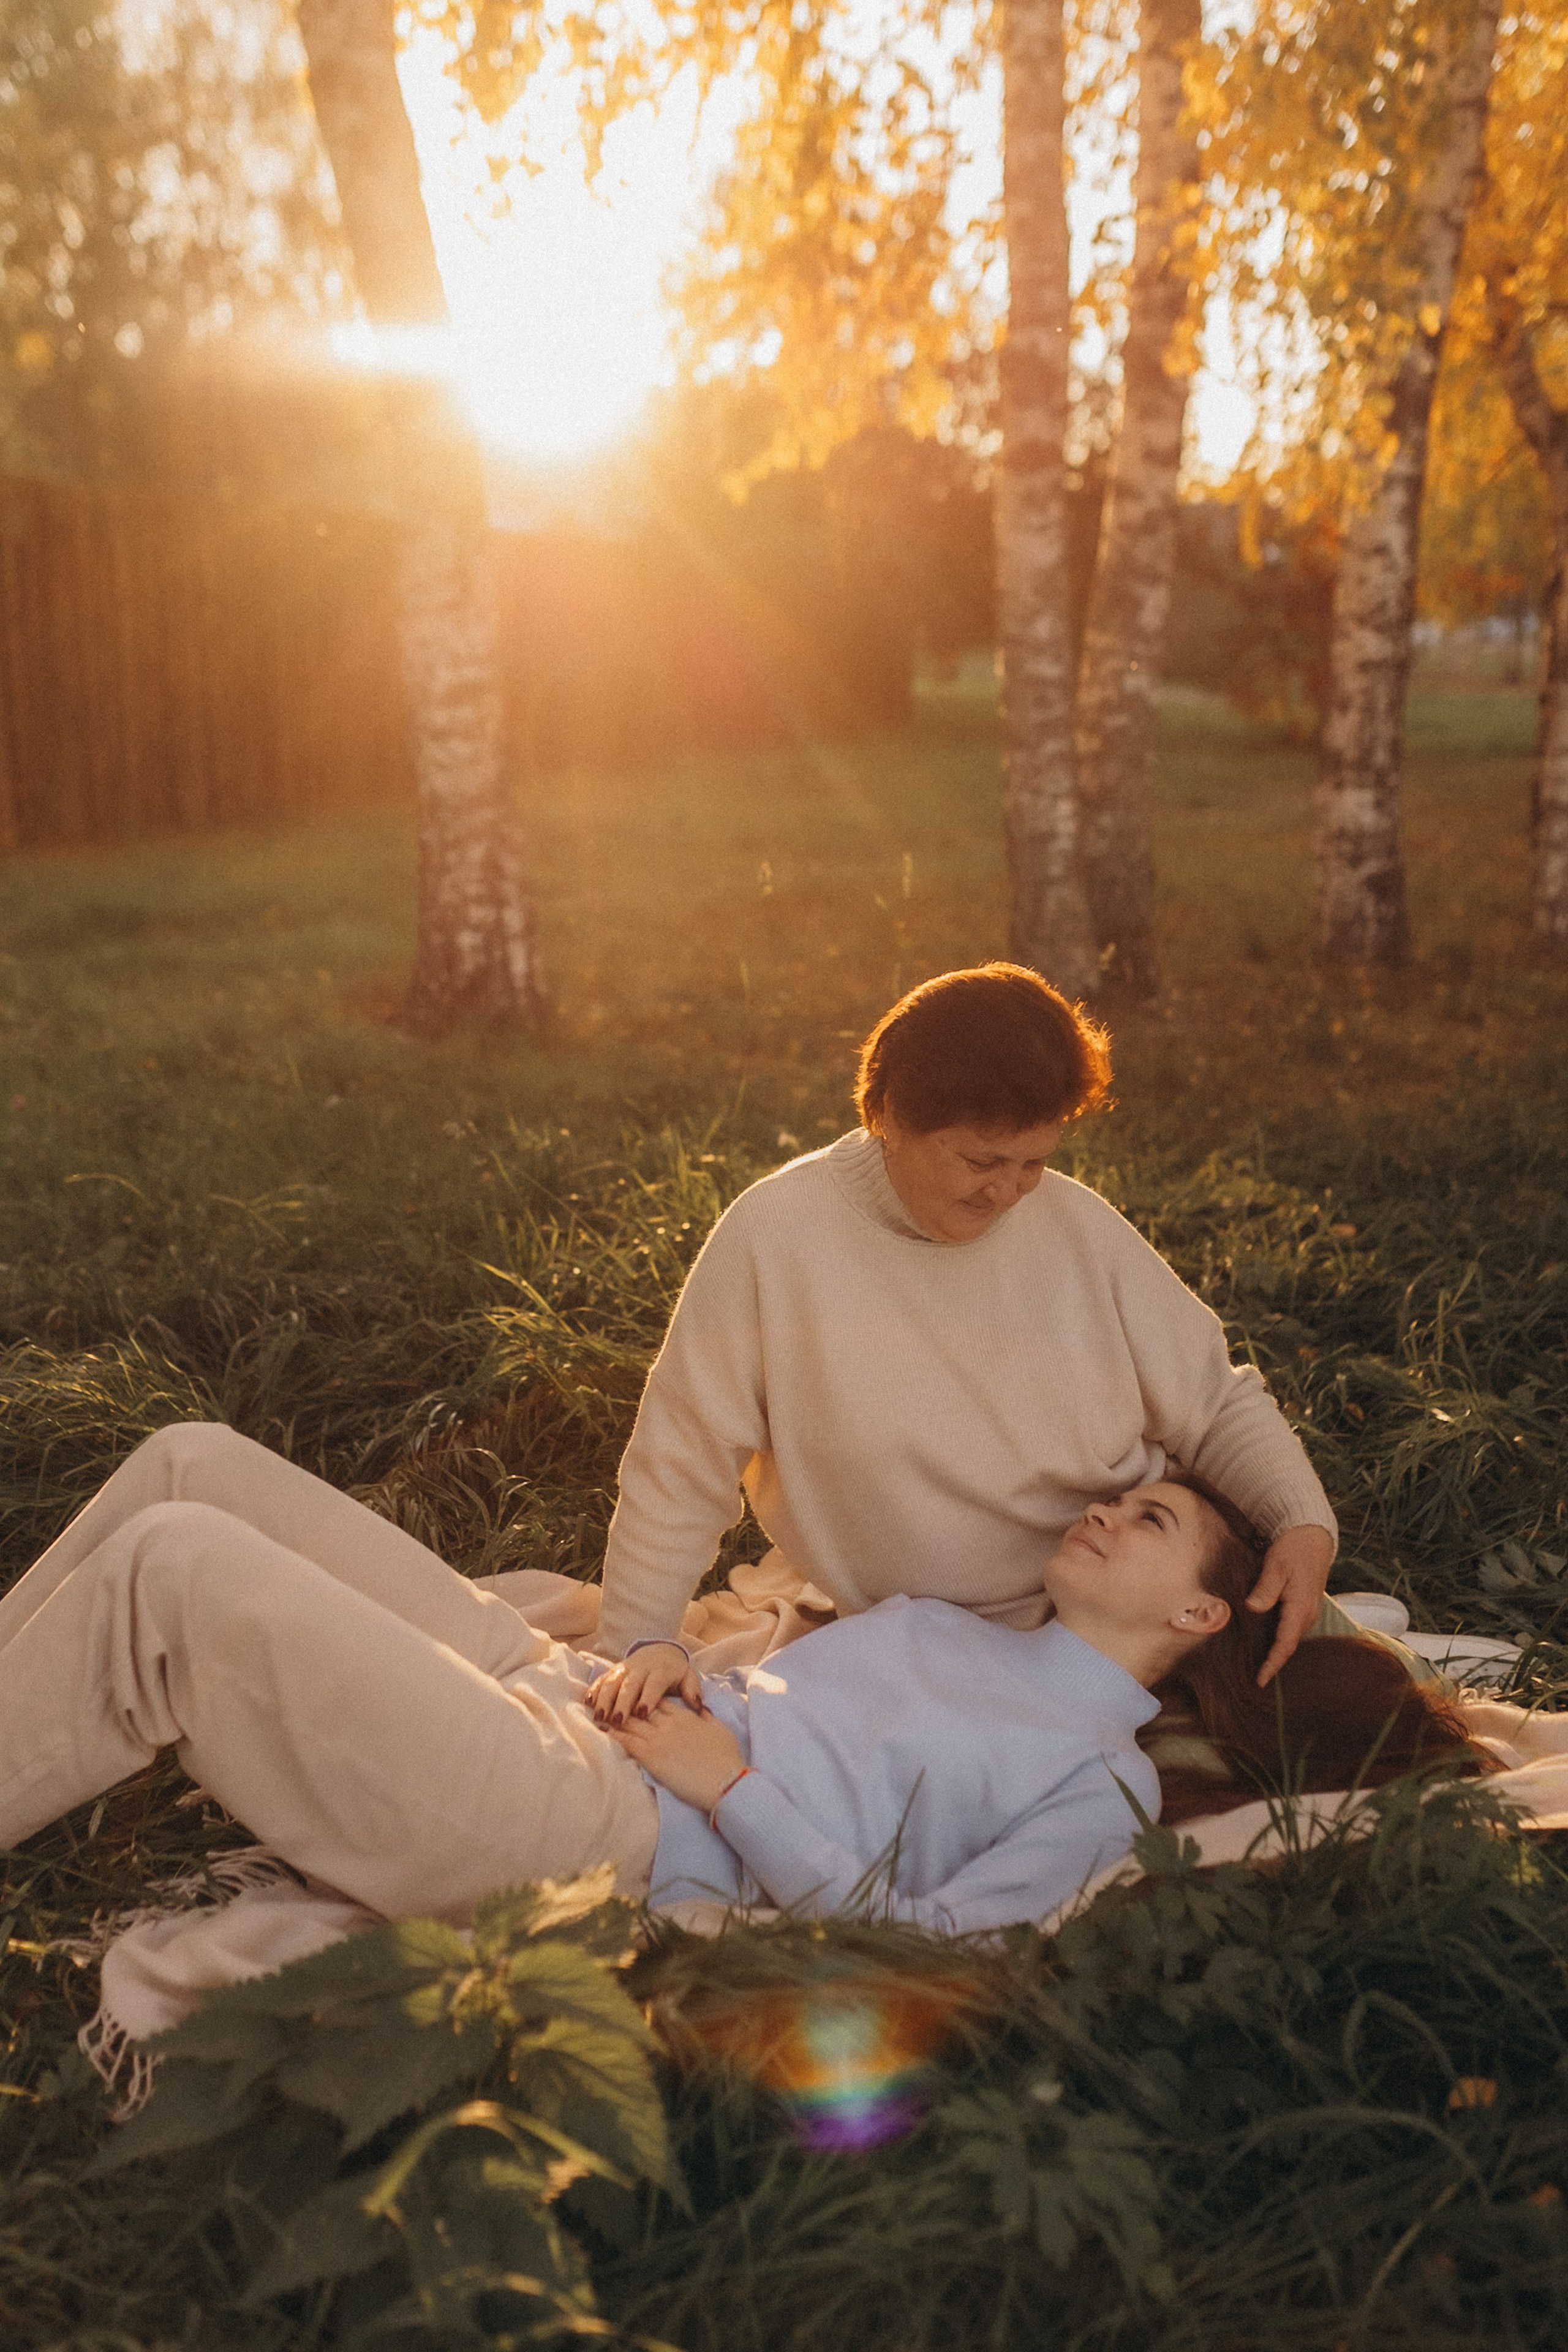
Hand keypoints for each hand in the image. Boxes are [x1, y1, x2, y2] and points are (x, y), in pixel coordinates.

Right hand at [587, 1642, 701, 1725]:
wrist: (660, 1650)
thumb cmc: (674, 1672)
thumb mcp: (688, 1677)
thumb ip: (692, 1690)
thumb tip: (698, 1705)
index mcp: (661, 1670)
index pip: (654, 1683)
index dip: (648, 1697)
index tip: (642, 1713)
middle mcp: (641, 1668)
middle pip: (630, 1684)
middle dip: (622, 1702)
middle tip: (617, 1721)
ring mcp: (625, 1669)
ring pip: (612, 1682)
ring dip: (604, 1699)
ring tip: (599, 1717)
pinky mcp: (613, 1671)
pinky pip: (601, 1679)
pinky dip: (594, 1690)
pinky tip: (588, 1704)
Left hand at [603, 1697, 746, 1813]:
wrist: (725, 1781)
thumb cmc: (726, 1758)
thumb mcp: (720, 1730)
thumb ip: (707, 1717)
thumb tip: (701, 1708)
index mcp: (685, 1716)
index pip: (660, 1702)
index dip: (645, 1700)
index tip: (634, 1699)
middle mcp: (669, 1723)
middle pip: (641, 1709)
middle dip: (624, 1705)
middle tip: (608, 1702)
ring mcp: (659, 1739)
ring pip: (630, 1722)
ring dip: (613, 1717)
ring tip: (598, 1713)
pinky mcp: (652, 1757)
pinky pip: (628, 1741)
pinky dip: (614, 1734)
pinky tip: (603, 1730)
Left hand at [1247, 1523, 1334, 1686]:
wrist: (1313, 1535)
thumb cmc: (1294, 1548)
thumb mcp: (1276, 1565)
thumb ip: (1265, 1589)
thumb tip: (1253, 1608)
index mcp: (1300, 1608)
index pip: (1285, 1644)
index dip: (1273, 1664)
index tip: (1260, 1680)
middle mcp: (1307, 1614)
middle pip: (1288, 1646)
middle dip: (1272, 1662)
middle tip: (1251, 1678)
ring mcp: (1308, 1611)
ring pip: (1289, 1637)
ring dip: (1275, 1651)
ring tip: (1254, 1664)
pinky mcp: (1305, 1605)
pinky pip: (1291, 1628)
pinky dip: (1279, 1638)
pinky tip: (1263, 1640)